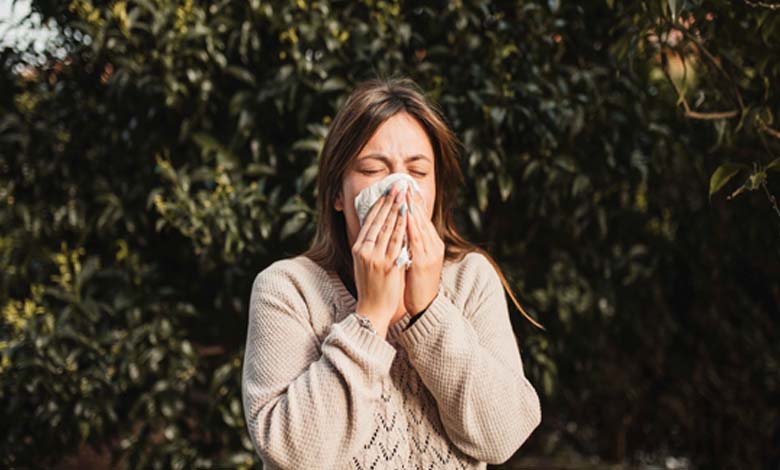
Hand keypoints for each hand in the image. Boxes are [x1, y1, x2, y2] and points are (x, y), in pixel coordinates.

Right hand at [352, 182, 408, 337]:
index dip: (379, 204)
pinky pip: (396, 242)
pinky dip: (401, 227)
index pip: (369, 221)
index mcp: (358, 248)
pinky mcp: (387, 265)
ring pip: (387, 228)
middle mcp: (365, 250)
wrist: (372, 309)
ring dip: (397, 209)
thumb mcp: (365, 263)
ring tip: (404, 195)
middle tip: (397, 185)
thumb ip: (371, 246)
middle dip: (389, 201)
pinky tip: (407, 216)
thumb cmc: (371, 286)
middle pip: (378, 220)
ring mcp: (375, 257)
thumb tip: (379, 228)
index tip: (387, 191)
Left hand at [404, 187, 444, 315]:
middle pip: (423, 218)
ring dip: (412, 208)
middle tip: (404, 183)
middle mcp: (433, 245)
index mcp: (432, 244)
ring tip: (404, 193)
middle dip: (413, 200)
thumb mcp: (415, 259)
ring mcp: (430, 252)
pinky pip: (417, 239)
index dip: (414, 202)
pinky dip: (411, 226)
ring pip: (420, 225)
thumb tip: (401, 229)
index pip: (422, 218)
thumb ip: (411, 244)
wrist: (425, 305)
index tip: (406, 187)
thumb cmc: (416, 284)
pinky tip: (405, 215)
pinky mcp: (424, 261)